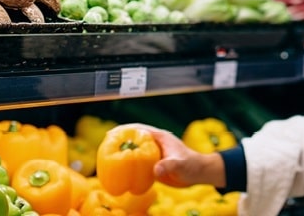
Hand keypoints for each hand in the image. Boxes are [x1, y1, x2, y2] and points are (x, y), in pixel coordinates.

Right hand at [108, 123, 224, 187]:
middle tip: (104, 145)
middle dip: (119, 139)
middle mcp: (155, 144)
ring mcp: (154, 154)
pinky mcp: (154, 164)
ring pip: (135, 150)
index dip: (125, 129)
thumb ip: (169, 165)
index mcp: (160, 137)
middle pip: (134, 138)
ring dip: (123, 152)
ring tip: (107, 156)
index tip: (111, 132)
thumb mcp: (180, 164)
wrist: (198, 173)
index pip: (139, 129)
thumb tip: (156, 170)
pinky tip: (120, 170)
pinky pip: (138, 162)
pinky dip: (129, 164)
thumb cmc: (192, 165)